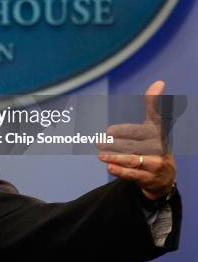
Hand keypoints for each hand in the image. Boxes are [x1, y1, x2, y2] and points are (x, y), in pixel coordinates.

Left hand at [98, 81, 175, 199]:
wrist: (164, 176)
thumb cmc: (154, 145)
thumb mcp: (155, 125)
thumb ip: (153, 105)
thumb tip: (159, 82)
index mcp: (159, 132)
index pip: (151, 123)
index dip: (131, 126)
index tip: (110, 129)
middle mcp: (159, 148)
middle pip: (134, 144)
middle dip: (114, 143)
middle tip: (97, 141)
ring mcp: (155, 164)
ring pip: (132, 159)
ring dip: (115, 157)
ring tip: (100, 154)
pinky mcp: (149, 178)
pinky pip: (133, 174)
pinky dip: (120, 171)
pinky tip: (109, 166)